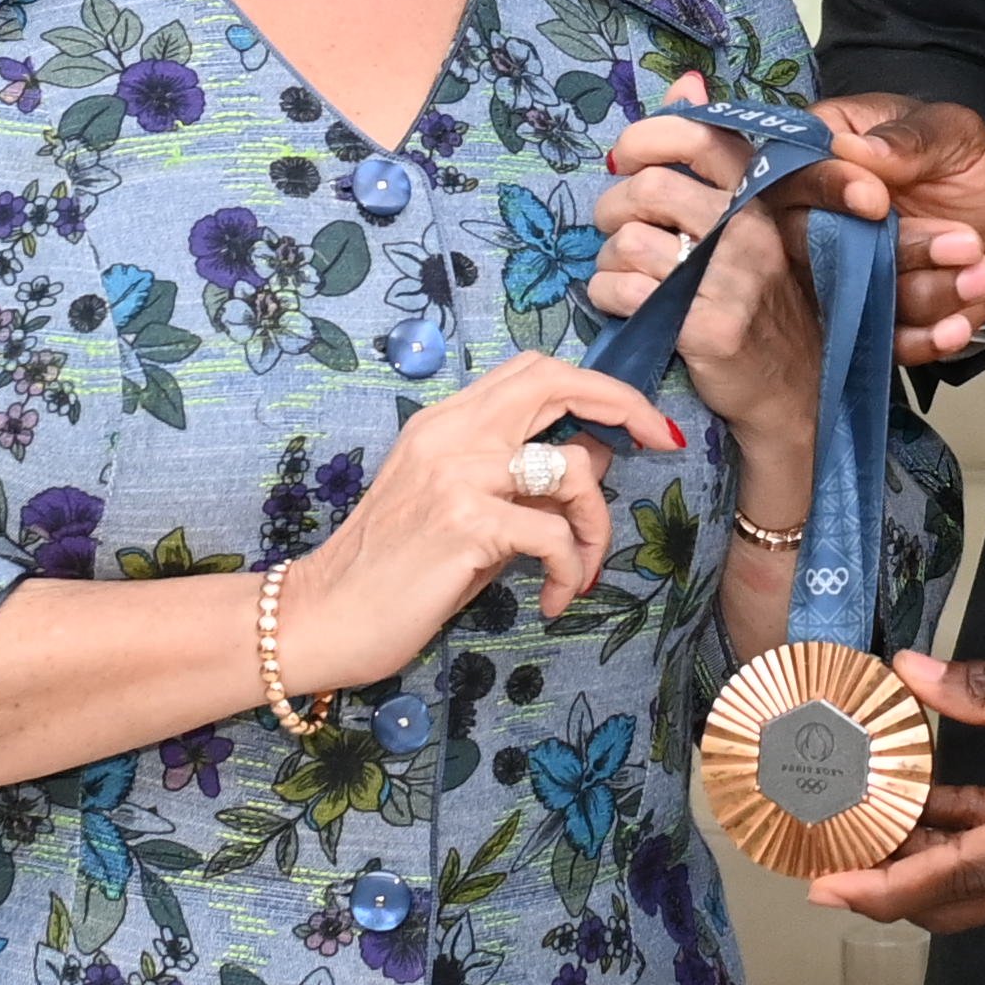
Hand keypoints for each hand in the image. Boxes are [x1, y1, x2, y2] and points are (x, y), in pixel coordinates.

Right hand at [274, 351, 663, 695]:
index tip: (639, 421)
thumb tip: (595, 459)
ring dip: (596, 527)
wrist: (325, 614)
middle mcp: (452, 433)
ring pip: (573, 470)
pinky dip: (571, 571)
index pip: (534, 370)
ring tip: (579, 571)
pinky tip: (551, 600)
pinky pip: (556, 537)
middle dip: (624, 406)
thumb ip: (520, 479)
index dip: (597, 384)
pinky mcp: (466, 524)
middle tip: (659, 444)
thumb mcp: (462, 508)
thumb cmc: (395, 568)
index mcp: (447, 421)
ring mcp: (458, 475)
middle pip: (556, 381)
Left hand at [593, 73, 825, 478]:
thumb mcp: (752, 219)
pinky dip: (607, 294)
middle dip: (612, 208)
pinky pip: (624, 291)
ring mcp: (731, 279)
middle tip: (616, 228)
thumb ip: (716, 151)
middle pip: (648, 189)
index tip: (627, 160)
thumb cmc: (761, 298)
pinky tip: (624, 303)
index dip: (645, 138)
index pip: (696, 134)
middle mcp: (750, 228)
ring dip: (607, 258)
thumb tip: (687, 82)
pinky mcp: (706, 326)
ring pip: (627, 241)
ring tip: (622, 272)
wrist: (792, 390)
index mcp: (760, 194)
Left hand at [804, 634, 984, 929]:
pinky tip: (921, 801)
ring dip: (922, 861)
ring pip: (983, 883)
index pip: (961, 878)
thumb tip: (912, 675)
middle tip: (824, 854)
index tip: (828, 884)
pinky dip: (962, 838)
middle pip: (961, 900)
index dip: (887, 886)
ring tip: (858, 824)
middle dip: (888, 883)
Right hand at [821, 92, 984, 363]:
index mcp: (825, 154)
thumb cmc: (964, 163)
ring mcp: (840, 272)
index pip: (798, 174)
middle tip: (963, 243)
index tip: (875, 201)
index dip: (830, 190)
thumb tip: (854, 148)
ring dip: (928, 290)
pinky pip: (880, 339)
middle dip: (896, 251)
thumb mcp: (955, 133)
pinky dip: (922, 338)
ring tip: (981, 268)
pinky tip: (956, 326)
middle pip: (815, 245)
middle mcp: (817, 216)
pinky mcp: (871, 316)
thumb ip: (910, 137)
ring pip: (858, 296)